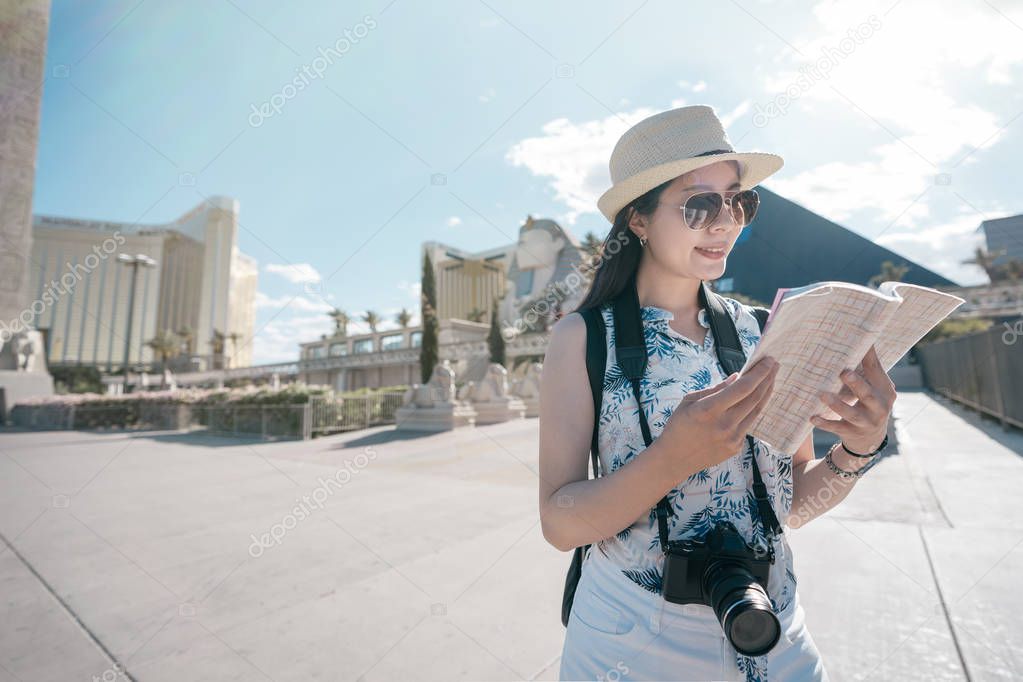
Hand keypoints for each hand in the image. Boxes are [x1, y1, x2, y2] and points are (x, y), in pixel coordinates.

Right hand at [658, 356, 779, 476]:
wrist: (674, 459)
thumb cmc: (678, 426)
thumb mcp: (689, 401)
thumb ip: (715, 389)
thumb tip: (737, 377)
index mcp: (709, 409)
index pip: (742, 388)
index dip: (759, 373)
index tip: (768, 360)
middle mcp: (724, 424)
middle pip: (754, 398)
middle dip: (767, 378)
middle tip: (774, 365)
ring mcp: (732, 438)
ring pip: (756, 411)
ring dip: (766, 393)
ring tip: (771, 380)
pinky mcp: (736, 447)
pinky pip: (748, 424)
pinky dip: (753, 409)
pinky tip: (756, 400)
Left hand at [810, 345, 895, 453]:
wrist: (870, 438)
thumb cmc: (869, 403)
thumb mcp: (874, 388)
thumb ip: (867, 369)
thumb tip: (858, 337)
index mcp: (885, 391)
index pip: (876, 371)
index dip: (868, 356)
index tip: (861, 342)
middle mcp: (879, 407)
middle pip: (868, 395)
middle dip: (857, 384)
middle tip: (844, 372)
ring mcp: (866, 422)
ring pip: (851, 413)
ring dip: (837, 404)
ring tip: (822, 395)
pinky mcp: (851, 432)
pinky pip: (837, 428)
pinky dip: (825, 423)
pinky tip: (812, 417)